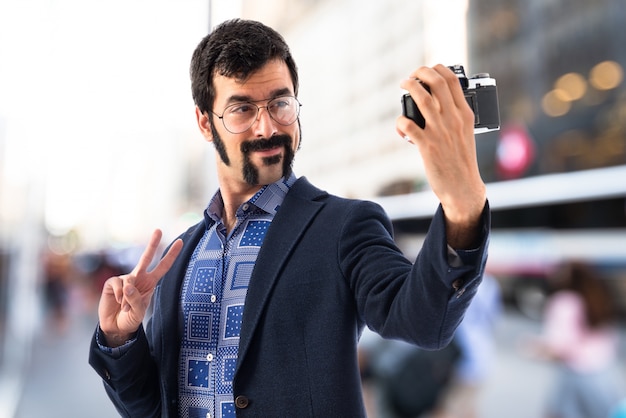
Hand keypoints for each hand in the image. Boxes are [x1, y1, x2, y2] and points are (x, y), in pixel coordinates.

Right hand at [98, 229, 182, 346]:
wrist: (116, 327)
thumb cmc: (131, 318)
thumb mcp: (138, 311)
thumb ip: (135, 299)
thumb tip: (128, 285)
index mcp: (150, 283)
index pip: (163, 266)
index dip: (171, 255)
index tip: (180, 242)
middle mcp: (138, 277)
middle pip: (146, 257)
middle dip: (152, 244)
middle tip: (158, 230)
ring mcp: (125, 279)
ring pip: (129, 280)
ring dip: (127, 297)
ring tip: (125, 306)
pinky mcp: (112, 283)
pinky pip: (117, 285)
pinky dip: (118, 295)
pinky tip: (117, 302)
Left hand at [396, 64, 485, 247]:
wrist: (463, 187)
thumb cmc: (462, 161)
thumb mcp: (465, 134)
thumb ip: (455, 117)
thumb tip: (437, 103)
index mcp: (465, 115)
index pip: (453, 81)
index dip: (438, 69)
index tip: (428, 71)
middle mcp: (453, 120)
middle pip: (437, 83)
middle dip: (421, 72)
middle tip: (412, 75)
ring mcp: (440, 132)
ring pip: (423, 99)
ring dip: (410, 87)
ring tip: (403, 85)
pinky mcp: (427, 146)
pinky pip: (409, 125)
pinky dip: (401, 121)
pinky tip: (400, 124)